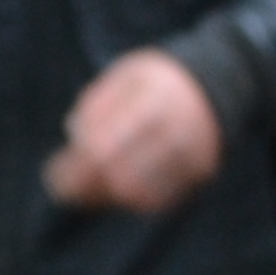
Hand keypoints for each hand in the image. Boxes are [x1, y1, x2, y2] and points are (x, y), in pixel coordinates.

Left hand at [46, 49, 224, 213]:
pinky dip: (135, 200)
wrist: (221, 80)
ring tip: (89, 192)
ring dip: (109, 197)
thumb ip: (98, 102)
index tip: (54, 175)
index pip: (105, 146)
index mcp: (154, 98)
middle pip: (123, 176)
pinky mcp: (204, 170)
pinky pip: (163, 199)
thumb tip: (76, 137)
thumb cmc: (158, 79)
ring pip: (143, 193)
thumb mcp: (126, 73)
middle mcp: (179, 127)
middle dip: (88, 188)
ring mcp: (194, 152)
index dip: (76, 166)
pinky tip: (118, 191)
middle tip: (66, 191)